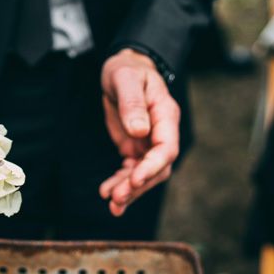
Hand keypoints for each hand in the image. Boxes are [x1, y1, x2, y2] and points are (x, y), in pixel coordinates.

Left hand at [99, 48, 180, 215]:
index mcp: (165, 115)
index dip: (152, 166)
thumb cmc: (126, 70)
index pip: (166, 148)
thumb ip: (132, 104)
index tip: (134, 179)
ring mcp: (149, 143)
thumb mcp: (125, 79)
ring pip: (145, 175)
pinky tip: (107, 194)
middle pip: (157, 168)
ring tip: (112, 204)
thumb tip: (140, 131)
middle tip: (117, 198)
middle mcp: (161, 133)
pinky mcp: (135, 149)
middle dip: (138, 185)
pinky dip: (121, 184)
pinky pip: (131, 172)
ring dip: (130, 191)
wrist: (122, 69)